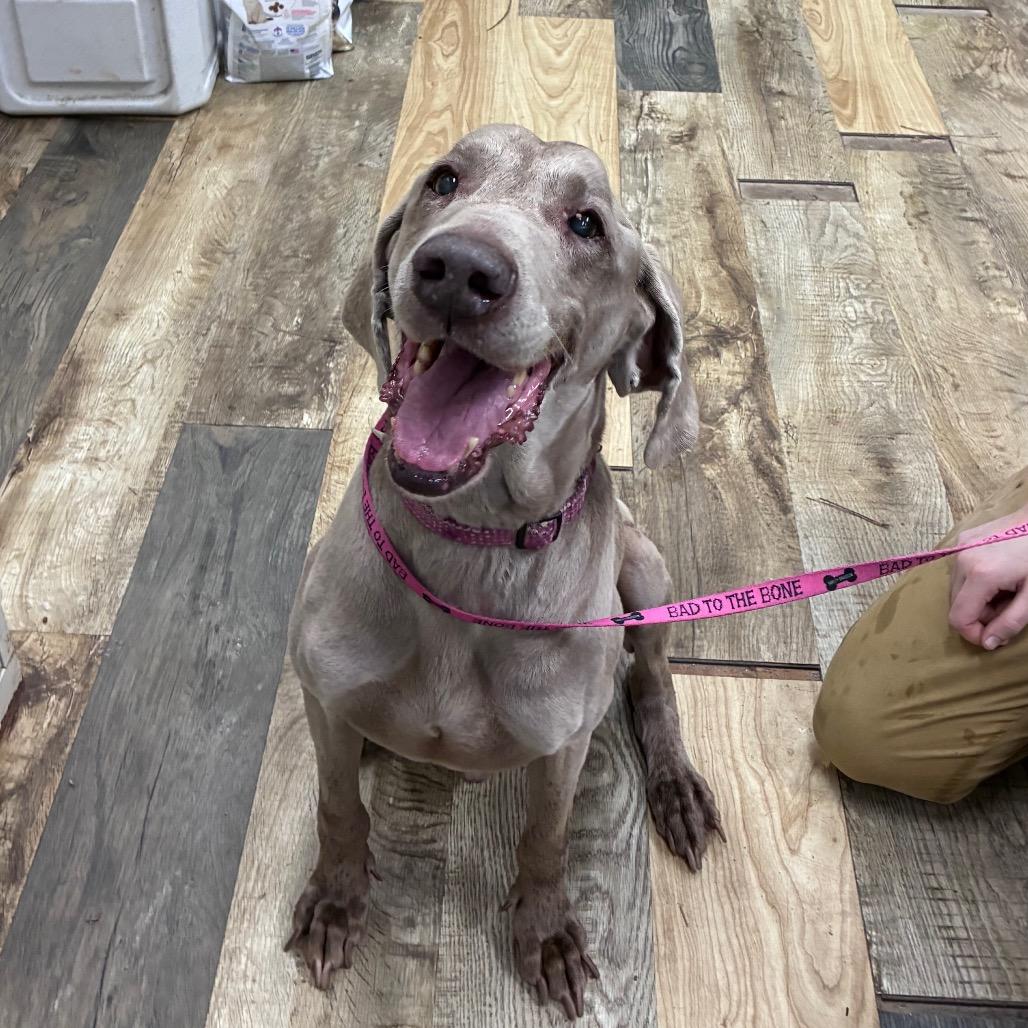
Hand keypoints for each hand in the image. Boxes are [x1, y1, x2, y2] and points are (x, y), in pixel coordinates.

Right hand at [949, 505, 1027, 649]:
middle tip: (1007, 610)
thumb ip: (1010, 622)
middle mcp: (962, 561)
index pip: (958, 618)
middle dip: (979, 615)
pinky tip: (997, 574)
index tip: (995, 636)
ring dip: (977, 599)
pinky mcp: (962, 539)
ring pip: (956, 589)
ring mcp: (959, 547)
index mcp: (981, 575)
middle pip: (956, 605)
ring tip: (1005, 591)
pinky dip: (975, 581)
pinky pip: (960, 572)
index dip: (974, 634)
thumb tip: (988, 644)